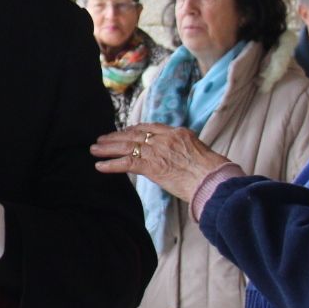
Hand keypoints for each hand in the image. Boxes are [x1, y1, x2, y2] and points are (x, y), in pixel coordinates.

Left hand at [91, 123, 230, 199]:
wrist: (214, 180)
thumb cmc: (213, 172)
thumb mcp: (201, 153)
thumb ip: (186, 152)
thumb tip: (182, 159)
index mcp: (179, 133)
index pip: (151, 128)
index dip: (134, 130)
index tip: (124, 132)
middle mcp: (166, 138)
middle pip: (135, 134)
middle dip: (116, 137)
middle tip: (102, 139)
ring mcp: (158, 151)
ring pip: (127, 146)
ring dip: (108, 148)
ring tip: (95, 150)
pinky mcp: (152, 166)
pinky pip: (126, 163)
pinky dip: (111, 164)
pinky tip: (100, 166)